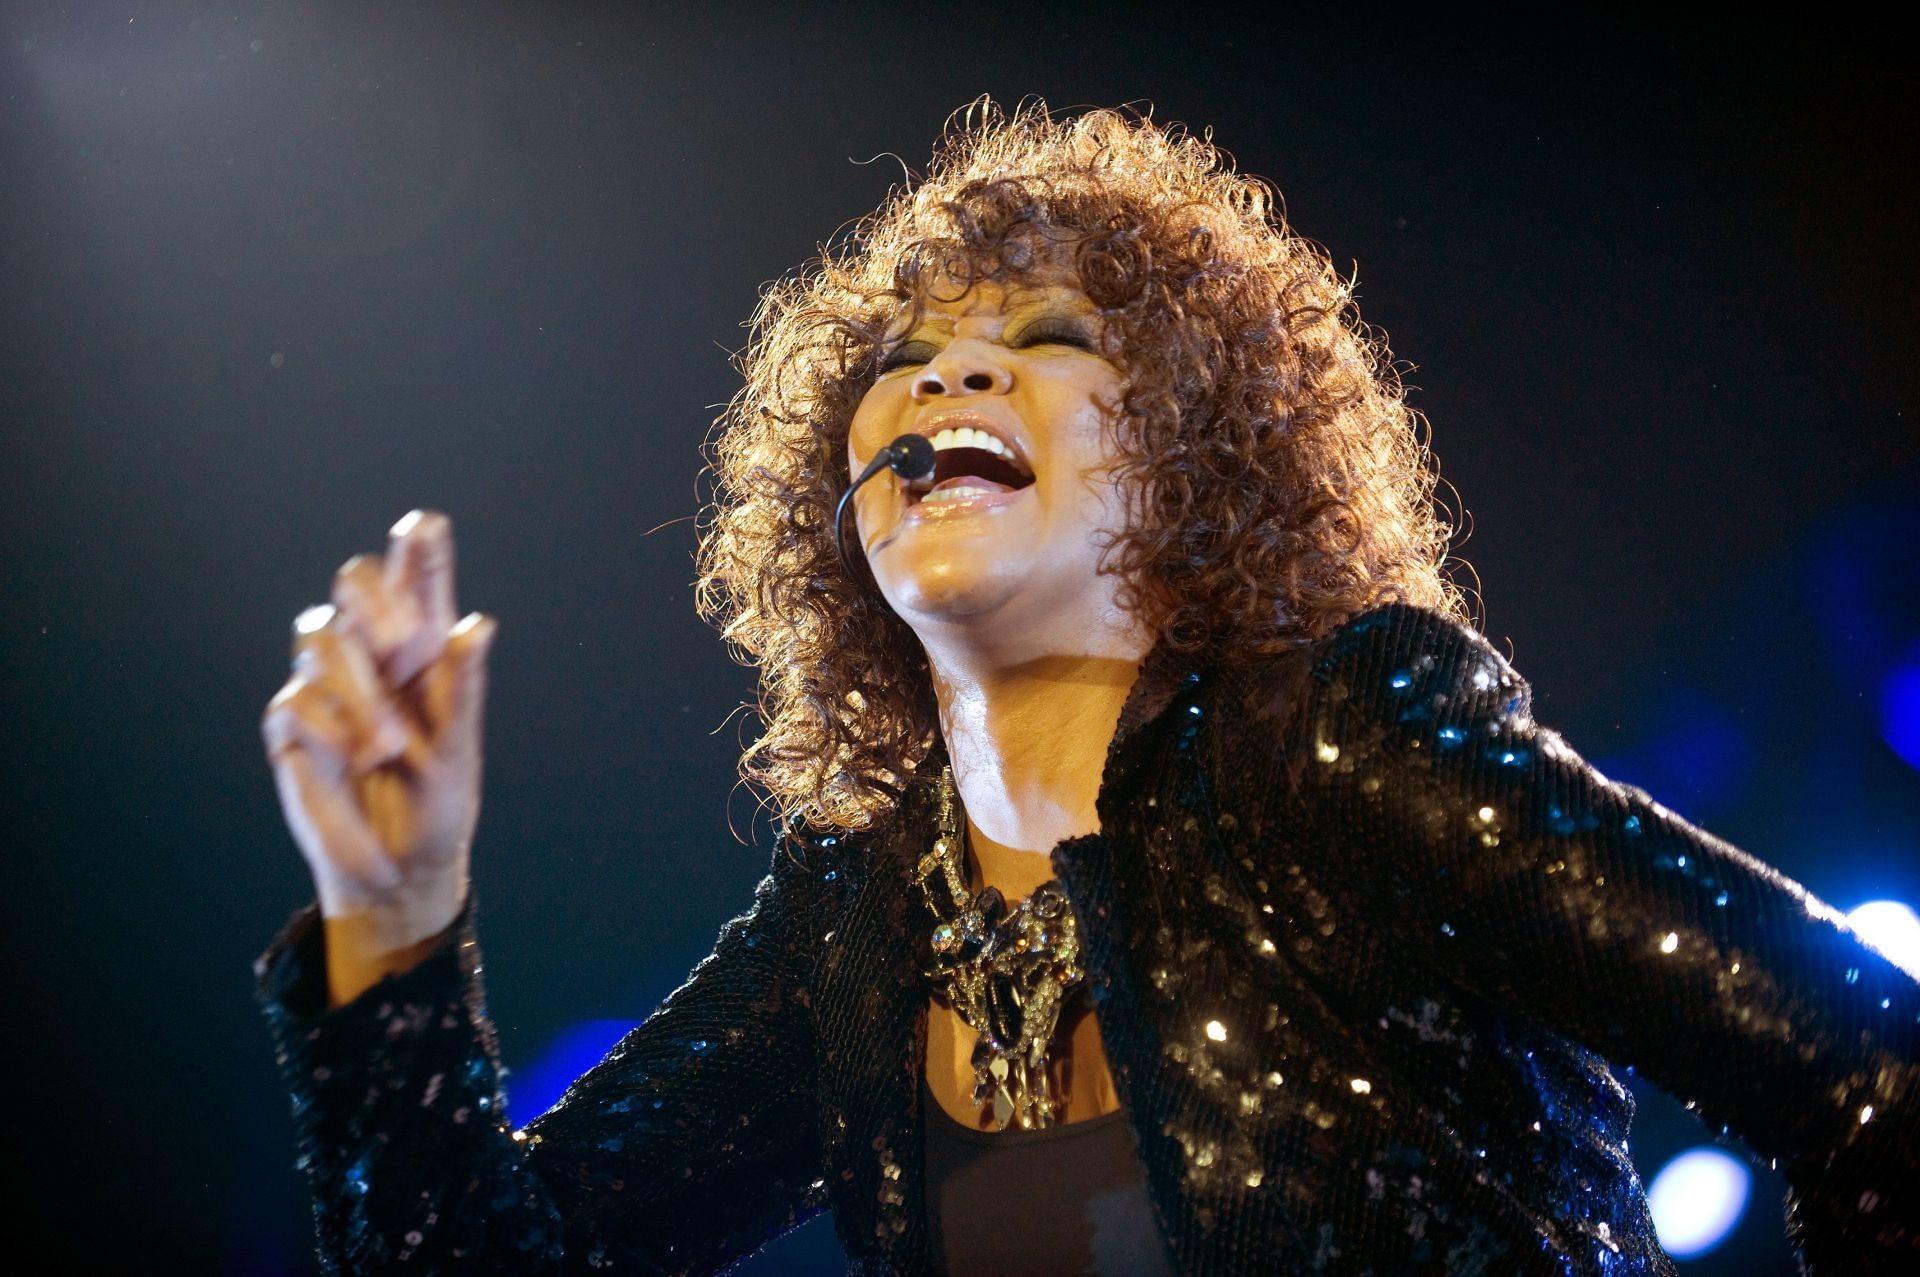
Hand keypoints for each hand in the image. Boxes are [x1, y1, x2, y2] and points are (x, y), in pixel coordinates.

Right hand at [261, 511, 496, 953]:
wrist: (401, 872)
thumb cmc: (439, 803)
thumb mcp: (459, 748)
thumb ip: (463, 685)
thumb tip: (480, 624)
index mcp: (424, 653)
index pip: (418, 582)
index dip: (418, 550)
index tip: (424, 526)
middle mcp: (374, 658)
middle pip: (353, 582)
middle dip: (376, 603)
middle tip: (410, 647)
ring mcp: (329, 688)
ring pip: (319, 636)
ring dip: (358, 687)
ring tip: (391, 745)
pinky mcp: (294, 728)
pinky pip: (296, 703)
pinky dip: (331, 728)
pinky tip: (358, 759)